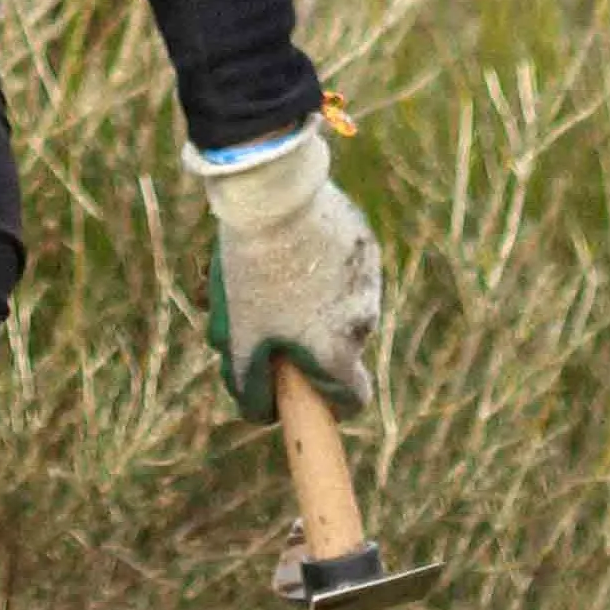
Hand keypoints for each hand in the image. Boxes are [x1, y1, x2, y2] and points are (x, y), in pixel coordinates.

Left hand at [192, 118, 381, 421]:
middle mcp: (363, 322)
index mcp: (338, 352)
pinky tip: (291, 242)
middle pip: (340, 347)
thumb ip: (252, 387)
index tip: (304, 388)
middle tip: (269, 313)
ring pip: (341, 304)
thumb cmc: (254, 274)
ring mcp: (368, 280)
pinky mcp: (364, 242)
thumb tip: (264, 412)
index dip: (327, 401)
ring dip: (316, 298)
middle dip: (311, 339)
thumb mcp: (240, 338)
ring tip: (275, 270)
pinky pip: (344, 266)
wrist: (274, 197)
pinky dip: (323, 263)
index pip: (352, 399)